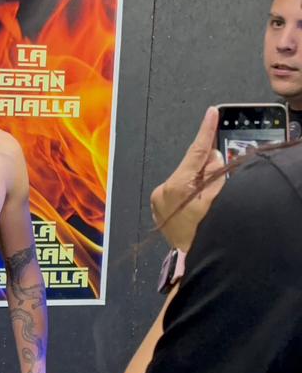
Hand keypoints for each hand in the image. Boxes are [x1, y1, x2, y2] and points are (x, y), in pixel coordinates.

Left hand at [150, 107, 224, 251]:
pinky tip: (193, 208)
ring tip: (203, 204)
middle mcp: (162, 191)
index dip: (206, 131)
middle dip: (204, 170)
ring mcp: (157, 200)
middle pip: (190, 168)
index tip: (211, 113)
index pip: (195, 152)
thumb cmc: (203, 234)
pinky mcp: (157, 208)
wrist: (188, 259)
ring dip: (195, 184)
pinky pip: (176, 192)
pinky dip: (187, 194)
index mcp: (177, 187)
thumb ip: (214, 175)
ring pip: (183, 181)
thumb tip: (211, 158)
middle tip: (214, 183)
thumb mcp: (215, 201)